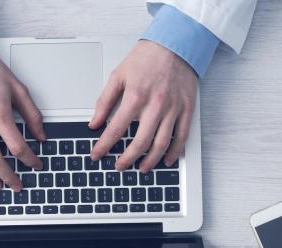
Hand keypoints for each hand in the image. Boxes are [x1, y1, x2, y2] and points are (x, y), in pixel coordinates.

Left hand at [89, 40, 197, 172]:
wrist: (175, 44)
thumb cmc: (147, 58)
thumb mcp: (118, 75)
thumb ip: (104, 101)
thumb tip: (94, 122)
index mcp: (135, 96)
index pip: (115, 129)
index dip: (104, 146)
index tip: (97, 155)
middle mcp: (155, 105)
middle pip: (140, 142)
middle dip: (127, 159)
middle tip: (119, 166)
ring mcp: (173, 109)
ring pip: (161, 144)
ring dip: (150, 161)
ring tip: (141, 168)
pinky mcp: (186, 110)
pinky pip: (181, 137)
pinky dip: (174, 152)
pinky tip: (166, 160)